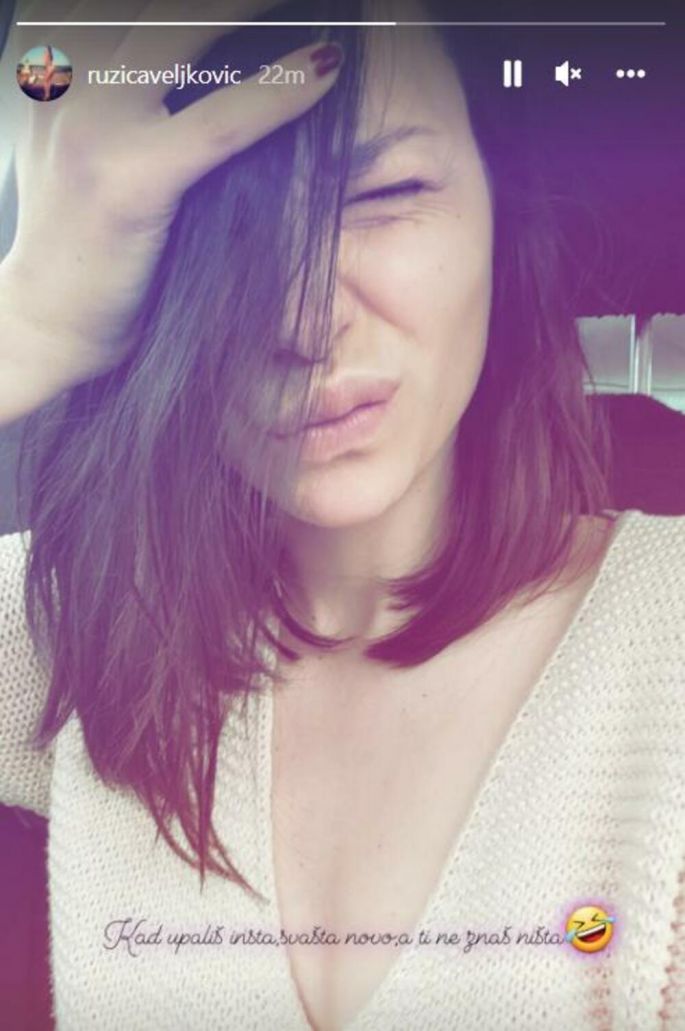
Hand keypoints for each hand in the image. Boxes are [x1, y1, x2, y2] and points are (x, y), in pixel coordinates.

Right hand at [1, 0, 342, 385]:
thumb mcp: (88, 151)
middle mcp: (64, 77)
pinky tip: (324, 68)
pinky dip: (278, 93)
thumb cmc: (88, 246)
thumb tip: (207, 68)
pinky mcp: (128, 180)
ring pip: (185, 33)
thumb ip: (124, 99)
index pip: (124, 1)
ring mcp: (92, 125)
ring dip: (252, 9)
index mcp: (50, 63)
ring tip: (321, 5)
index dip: (199, 1)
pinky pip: (218, 124)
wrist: (46, 326)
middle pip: (157, 4)